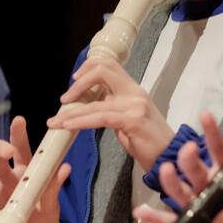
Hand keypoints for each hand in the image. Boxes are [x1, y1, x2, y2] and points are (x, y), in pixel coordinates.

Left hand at [54, 57, 174, 171]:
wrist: (168, 157)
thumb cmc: (148, 142)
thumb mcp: (129, 118)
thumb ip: (112, 107)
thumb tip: (89, 105)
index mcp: (133, 89)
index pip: (109, 65)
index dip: (88, 67)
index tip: (73, 81)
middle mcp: (134, 92)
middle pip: (102, 70)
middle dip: (78, 83)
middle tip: (64, 99)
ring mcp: (135, 105)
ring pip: (96, 102)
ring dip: (71, 112)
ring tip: (55, 121)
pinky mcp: (133, 121)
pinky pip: (101, 117)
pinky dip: (81, 121)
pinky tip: (68, 126)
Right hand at [134, 111, 222, 222]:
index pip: (219, 152)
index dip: (212, 134)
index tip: (205, 115)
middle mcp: (207, 187)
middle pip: (195, 170)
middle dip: (189, 159)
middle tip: (188, 149)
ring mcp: (195, 206)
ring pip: (179, 191)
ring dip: (170, 181)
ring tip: (165, 171)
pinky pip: (168, 222)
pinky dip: (154, 218)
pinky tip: (140, 212)